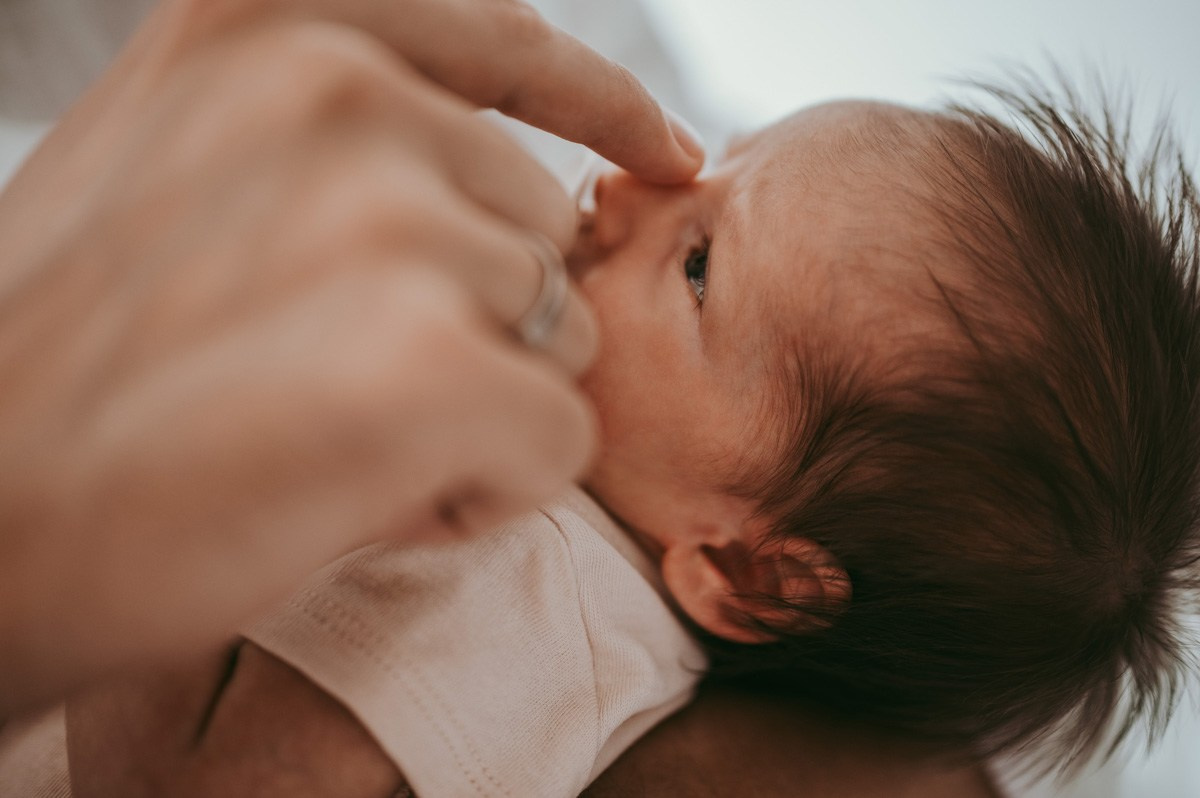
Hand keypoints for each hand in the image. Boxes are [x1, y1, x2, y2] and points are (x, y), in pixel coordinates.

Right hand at [0, 0, 703, 712]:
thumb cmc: (79, 367)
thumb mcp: (190, 176)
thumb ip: (342, 149)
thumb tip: (529, 188)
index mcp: (269, 23)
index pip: (505, 41)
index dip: (601, 105)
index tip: (668, 154)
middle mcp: (336, 90)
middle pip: (539, 230)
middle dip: (476, 319)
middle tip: (328, 383)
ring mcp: (388, 220)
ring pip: (556, 336)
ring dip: (476, 405)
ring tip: (325, 438)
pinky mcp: (430, 363)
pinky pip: (560, 436)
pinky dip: (490, 489)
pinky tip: (363, 499)